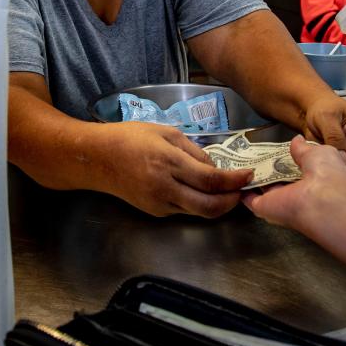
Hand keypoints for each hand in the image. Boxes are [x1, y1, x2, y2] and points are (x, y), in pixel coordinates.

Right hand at [102, 122, 252, 217]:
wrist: (97, 159)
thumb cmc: (130, 138)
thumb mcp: (166, 133)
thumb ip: (193, 150)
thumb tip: (214, 167)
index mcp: (168, 162)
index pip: (210, 180)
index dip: (234, 181)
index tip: (248, 176)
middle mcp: (164, 188)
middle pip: (209, 206)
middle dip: (232, 201)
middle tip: (242, 190)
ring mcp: (158, 204)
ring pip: (198, 212)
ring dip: (218, 205)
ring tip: (227, 191)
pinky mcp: (154, 212)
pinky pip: (184, 211)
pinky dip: (199, 204)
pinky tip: (202, 192)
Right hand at [243, 135, 345, 229]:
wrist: (322, 202)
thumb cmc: (327, 173)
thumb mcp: (320, 153)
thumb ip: (304, 148)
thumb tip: (297, 140)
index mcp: (313, 177)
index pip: (298, 168)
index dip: (287, 158)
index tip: (275, 148)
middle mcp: (297, 191)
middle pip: (279, 178)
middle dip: (268, 166)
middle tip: (252, 151)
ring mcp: (279, 200)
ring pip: (263, 187)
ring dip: (253, 175)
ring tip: (238, 158)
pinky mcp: (263, 207)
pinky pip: (249, 198)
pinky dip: (240, 187)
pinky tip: (233, 174)